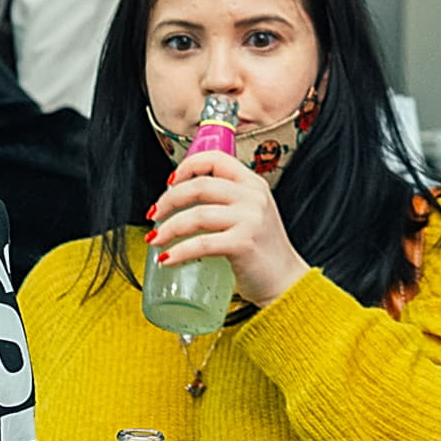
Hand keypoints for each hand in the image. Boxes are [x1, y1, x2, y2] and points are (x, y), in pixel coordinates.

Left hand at [149, 151, 311, 306]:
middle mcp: (253, 196)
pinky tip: (168, 259)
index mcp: (253, 184)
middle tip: (155, 215)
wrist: (285, 281)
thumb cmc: (261, 251)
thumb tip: (180, 199)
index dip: (187, 166)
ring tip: (156, 240)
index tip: (169, 182)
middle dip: (168, 200)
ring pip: (196, 214)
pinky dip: (179, 251)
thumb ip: (225, 201)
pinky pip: (202, 243)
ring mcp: (250, 219)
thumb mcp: (250, 214)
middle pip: (199, 185)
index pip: (215, 159)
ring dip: (168, 228)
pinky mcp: (244, 243)